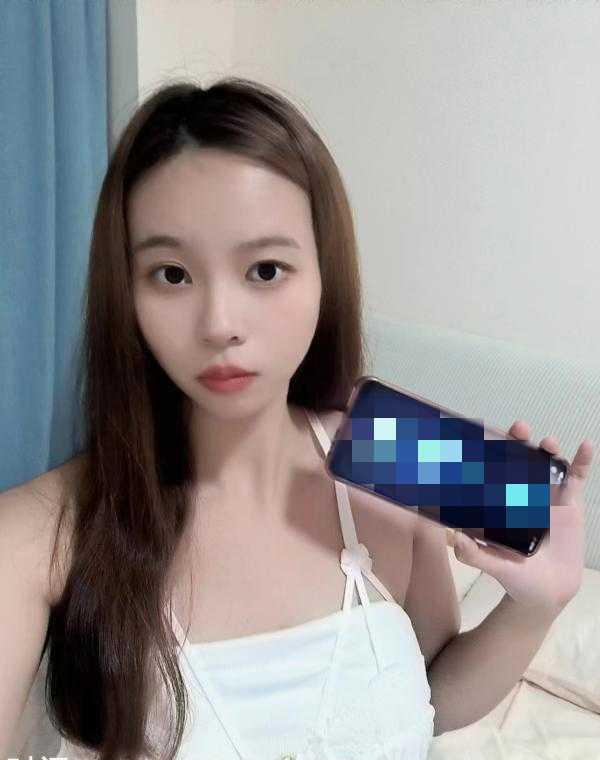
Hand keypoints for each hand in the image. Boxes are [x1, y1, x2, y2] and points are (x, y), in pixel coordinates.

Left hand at [453, 421, 594, 615]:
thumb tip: (455, 538)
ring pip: (546, 464)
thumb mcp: (494, 566)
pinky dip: (582, 461)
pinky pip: (576, 478)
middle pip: (519, 459)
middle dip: (517, 440)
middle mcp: (519, 493)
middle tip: (518, 428)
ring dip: (546, 448)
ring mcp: (545, 495)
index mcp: (498, 502)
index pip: (491, 470)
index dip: (488, 452)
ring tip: (549, 442)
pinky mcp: (567, 502)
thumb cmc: (515, 577)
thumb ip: (475, 554)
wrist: (547, 592)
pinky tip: (587, 446)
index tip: (484, 435)